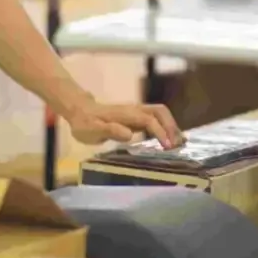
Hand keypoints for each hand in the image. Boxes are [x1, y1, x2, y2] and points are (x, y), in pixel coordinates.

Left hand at [63, 99, 182, 150]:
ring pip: (160, 114)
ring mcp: (136, 112)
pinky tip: (168, 141)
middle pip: (160, 111)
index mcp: (125, 114)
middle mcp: (134, 110)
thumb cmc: (85, 123)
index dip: (160, 132)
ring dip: (171, 126)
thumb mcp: (92, 130)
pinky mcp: (137, 117)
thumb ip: (109, 131)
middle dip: (171, 126)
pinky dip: (166, 127)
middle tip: (177, 145)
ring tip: (177, 144)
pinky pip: (156, 118)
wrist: (79, 111)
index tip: (167, 147)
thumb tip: (129, 134)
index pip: (149, 120)